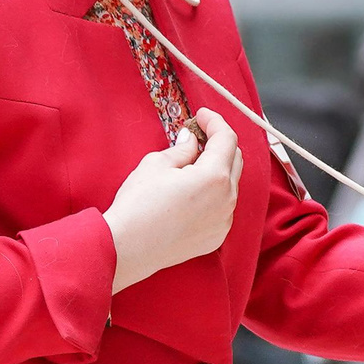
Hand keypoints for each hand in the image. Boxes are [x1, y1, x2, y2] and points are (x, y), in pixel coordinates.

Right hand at [105, 110, 242, 293]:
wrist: (128, 248)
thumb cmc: (139, 205)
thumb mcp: (156, 165)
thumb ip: (182, 149)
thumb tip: (191, 140)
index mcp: (215, 176)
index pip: (226, 139)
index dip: (215, 122)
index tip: (201, 116)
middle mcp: (227, 199)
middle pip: (234, 159)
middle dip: (219, 143)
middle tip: (197, 135)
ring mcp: (224, 220)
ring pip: (230, 184)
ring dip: (217, 169)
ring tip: (191, 165)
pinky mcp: (217, 236)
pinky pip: (223, 207)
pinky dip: (213, 193)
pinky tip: (192, 192)